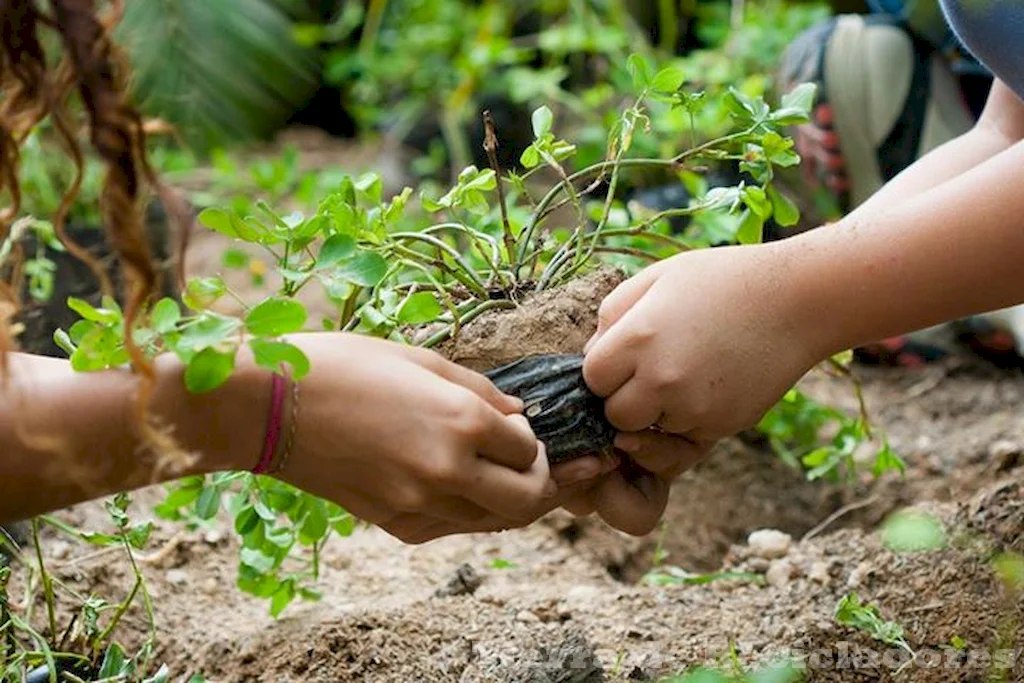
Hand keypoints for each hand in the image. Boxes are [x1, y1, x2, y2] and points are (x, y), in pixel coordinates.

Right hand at [275, 334, 555, 543]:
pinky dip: (471, 512)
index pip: (530, 448)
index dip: (535, 438)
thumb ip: (480, 390)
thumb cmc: (342, 366)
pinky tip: (466, 489)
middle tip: (548, 470)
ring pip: (495, 522)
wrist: (268, 407)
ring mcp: (421, 504)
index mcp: (461, 421)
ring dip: (513, 503)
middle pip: (529, 500)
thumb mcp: (420, 359)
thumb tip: (518, 415)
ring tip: (515, 481)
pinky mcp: (395, 524)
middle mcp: (449, 469)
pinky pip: (453, 527)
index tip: (519, 427)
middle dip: (548, 486)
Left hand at [571, 246, 821, 534]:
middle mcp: (661, 379)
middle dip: (624, 397)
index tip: (624, 353)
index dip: (604, 368)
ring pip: (648, 433)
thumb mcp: (656, 278)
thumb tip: (588, 356)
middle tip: (651, 368)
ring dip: (656, 412)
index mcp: (637, 338)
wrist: (797, 301)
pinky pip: (683, 438)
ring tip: (684, 371)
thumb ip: (611, 316)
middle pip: (614, 415)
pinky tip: (707, 383)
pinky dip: (687, 420)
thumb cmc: (721, 280)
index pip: (590, 379)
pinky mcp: (720, 428)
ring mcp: (693, 408)